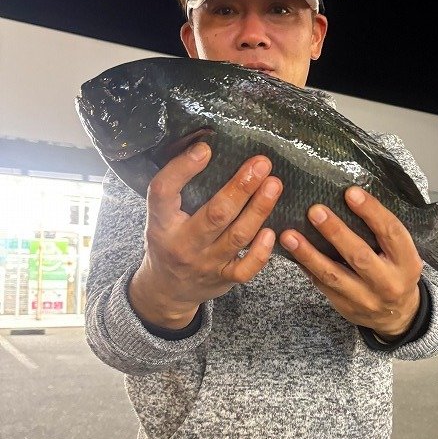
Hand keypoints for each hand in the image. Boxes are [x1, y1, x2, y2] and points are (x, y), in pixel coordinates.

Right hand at [128, 141, 281, 327]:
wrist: (166, 291)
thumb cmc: (169, 242)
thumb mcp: (161, 216)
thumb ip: (179, 190)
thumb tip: (209, 147)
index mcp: (161, 223)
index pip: (163, 192)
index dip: (182, 169)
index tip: (205, 149)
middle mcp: (182, 244)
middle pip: (215, 214)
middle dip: (241, 187)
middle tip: (261, 164)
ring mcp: (205, 264)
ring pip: (237, 236)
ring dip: (259, 209)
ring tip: (274, 184)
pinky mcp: (223, 279)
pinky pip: (246, 269)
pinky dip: (261, 252)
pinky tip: (272, 231)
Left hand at [279, 186, 422, 338]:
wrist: (396, 315)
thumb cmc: (396, 272)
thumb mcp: (402, 253)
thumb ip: (382, 232)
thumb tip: (350, 198)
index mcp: (407, 262)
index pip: (391, 232)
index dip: (371, 211)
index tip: (350, 193)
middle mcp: (387, 282)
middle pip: (359, 255)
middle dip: (335, 232)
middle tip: (314, 211)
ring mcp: (365, 298)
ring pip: (333, 274)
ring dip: (308, 253)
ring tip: (289, 236)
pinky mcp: (345, 306)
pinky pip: (322, 284)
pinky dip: (306, 266)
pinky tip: (292, 252)